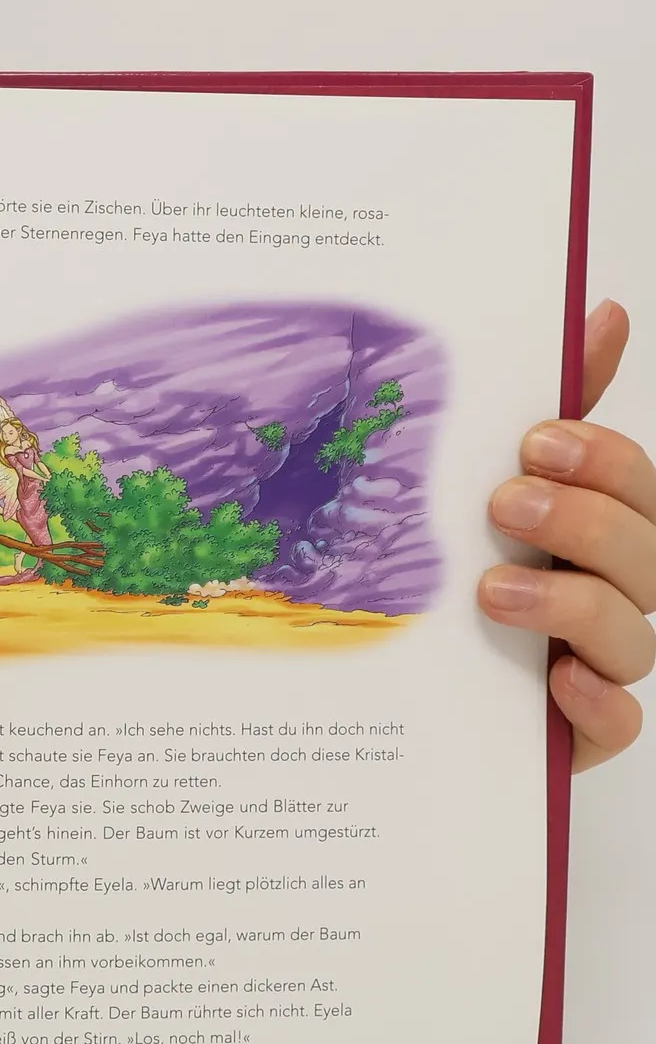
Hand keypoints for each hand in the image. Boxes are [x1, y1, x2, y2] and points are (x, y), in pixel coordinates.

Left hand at [480, 300, 653, 769]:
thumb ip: (554, 409)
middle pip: (646, 555)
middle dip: (583, 523)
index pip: (639, 485)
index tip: (537, 441)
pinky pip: (617, 725)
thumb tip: (604, 309)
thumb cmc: (471, 573)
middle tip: (505, 504)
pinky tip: (558, 684)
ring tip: (495, 593)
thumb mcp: (491, 485)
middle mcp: (614, 595)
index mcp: (602, 532)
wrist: (411, 698)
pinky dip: (596, 705)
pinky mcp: (581, 733)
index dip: (604, 460)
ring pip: (633, 638)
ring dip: (573, 607)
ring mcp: (602, 666)